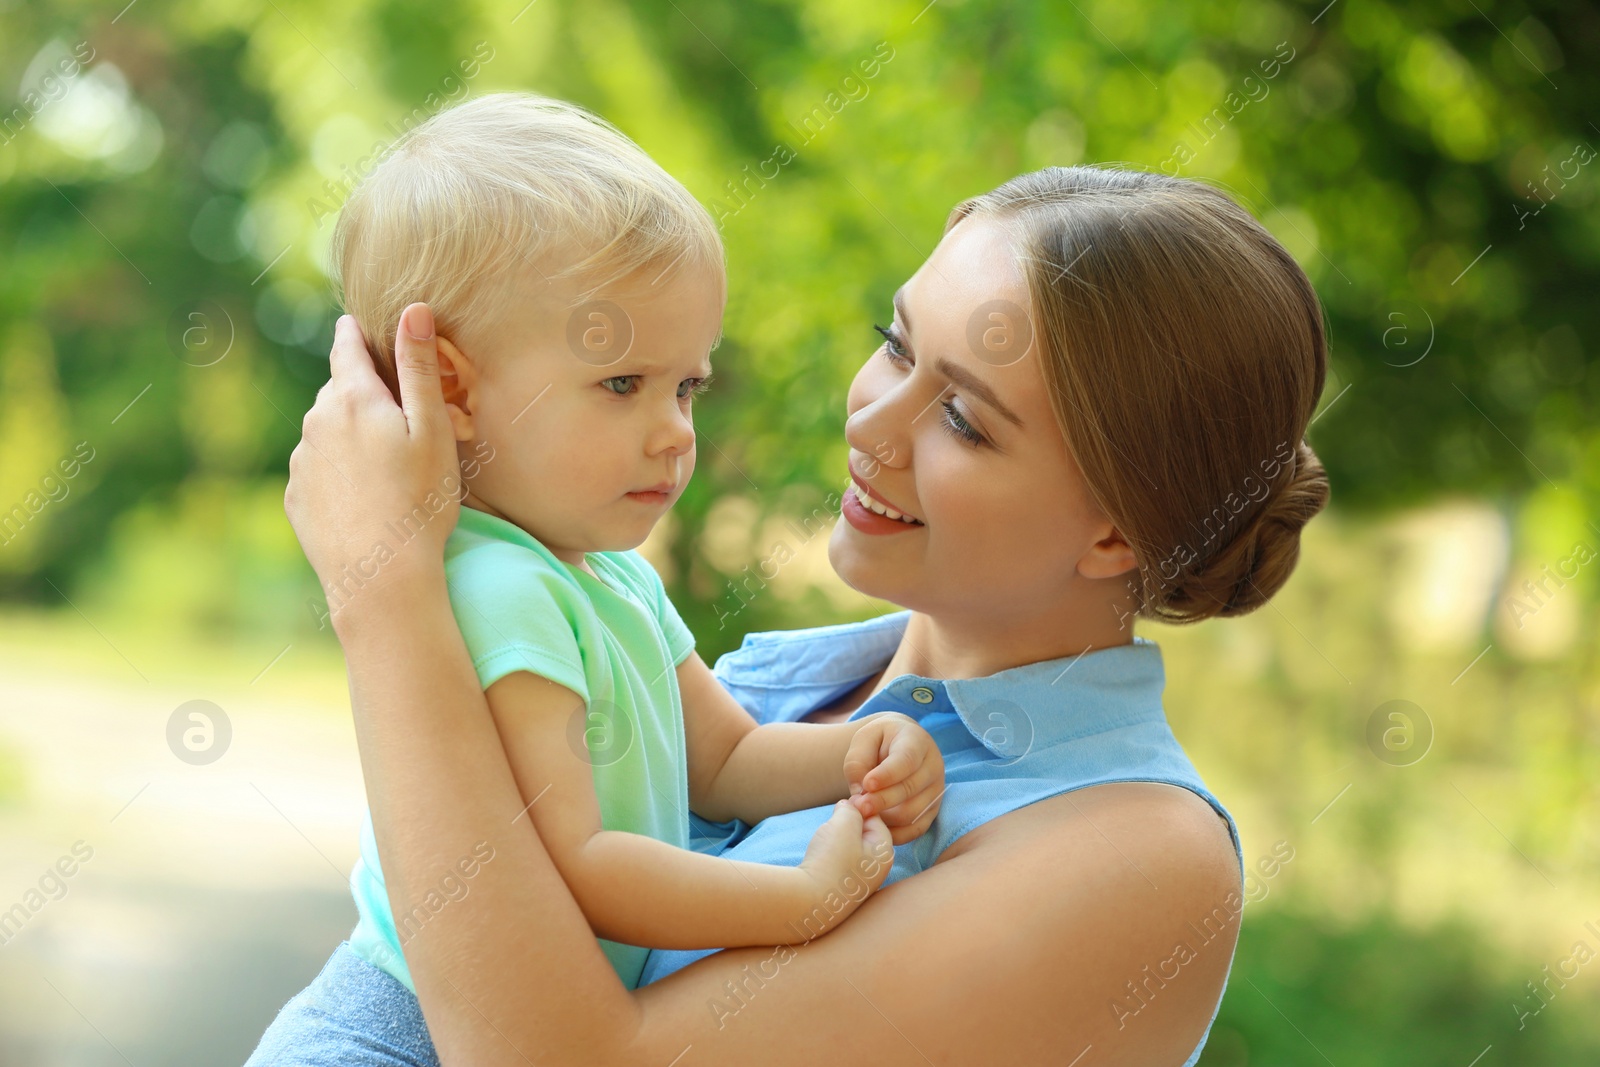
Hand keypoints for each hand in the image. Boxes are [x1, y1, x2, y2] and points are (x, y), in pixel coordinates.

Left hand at [285, 305, 460, 632]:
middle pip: (338, 390)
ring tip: (385, 463)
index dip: (354, 333)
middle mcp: (316, 423)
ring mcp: (302, 463)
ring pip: (326, 431)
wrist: (380, 578)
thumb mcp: (432, 430)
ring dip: (349, 434)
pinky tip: (365, 495)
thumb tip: (414, 308)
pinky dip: (338, 471)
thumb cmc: (420, 502)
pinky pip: (318, 469)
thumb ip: (420, 367)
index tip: (356, 324)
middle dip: (362, 392)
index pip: (345, 347)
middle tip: (399, 415)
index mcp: (352, 399)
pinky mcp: (296, 498)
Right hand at [792, 800, 893, 939]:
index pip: (875, 818)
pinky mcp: (842, 892)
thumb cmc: (830, 860)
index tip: (839, 810)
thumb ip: (851, 809)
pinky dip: (827, 859)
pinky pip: (837, 865)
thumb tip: (850, 807)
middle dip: (844, 827)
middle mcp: (877, 870)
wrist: (807, 902)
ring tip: (823, 849)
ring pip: (847, 849)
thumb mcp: (843, 824)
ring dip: (834, 843)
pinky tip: (819, 862)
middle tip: (830, 832)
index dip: (856, 809)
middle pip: (862, 834)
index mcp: (885, 852)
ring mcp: (859, 884)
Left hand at [843, 713, 944, 844]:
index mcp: (916, 741)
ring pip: (912, 813)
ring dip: (885, 819)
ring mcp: (936, 790)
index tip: (867, 785)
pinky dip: (895, 833)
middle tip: (857, 807)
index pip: (906, 760)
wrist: (897, 747)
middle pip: (910, 789)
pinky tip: (876, 827)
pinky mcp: (932, 811)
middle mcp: (932, 766)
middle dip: (881, 801)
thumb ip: (858, 762)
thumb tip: (861, 793)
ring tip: (863, 815)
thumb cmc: (878, 742)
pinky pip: (916, 829)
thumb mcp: (863, 740)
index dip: (887, 775)